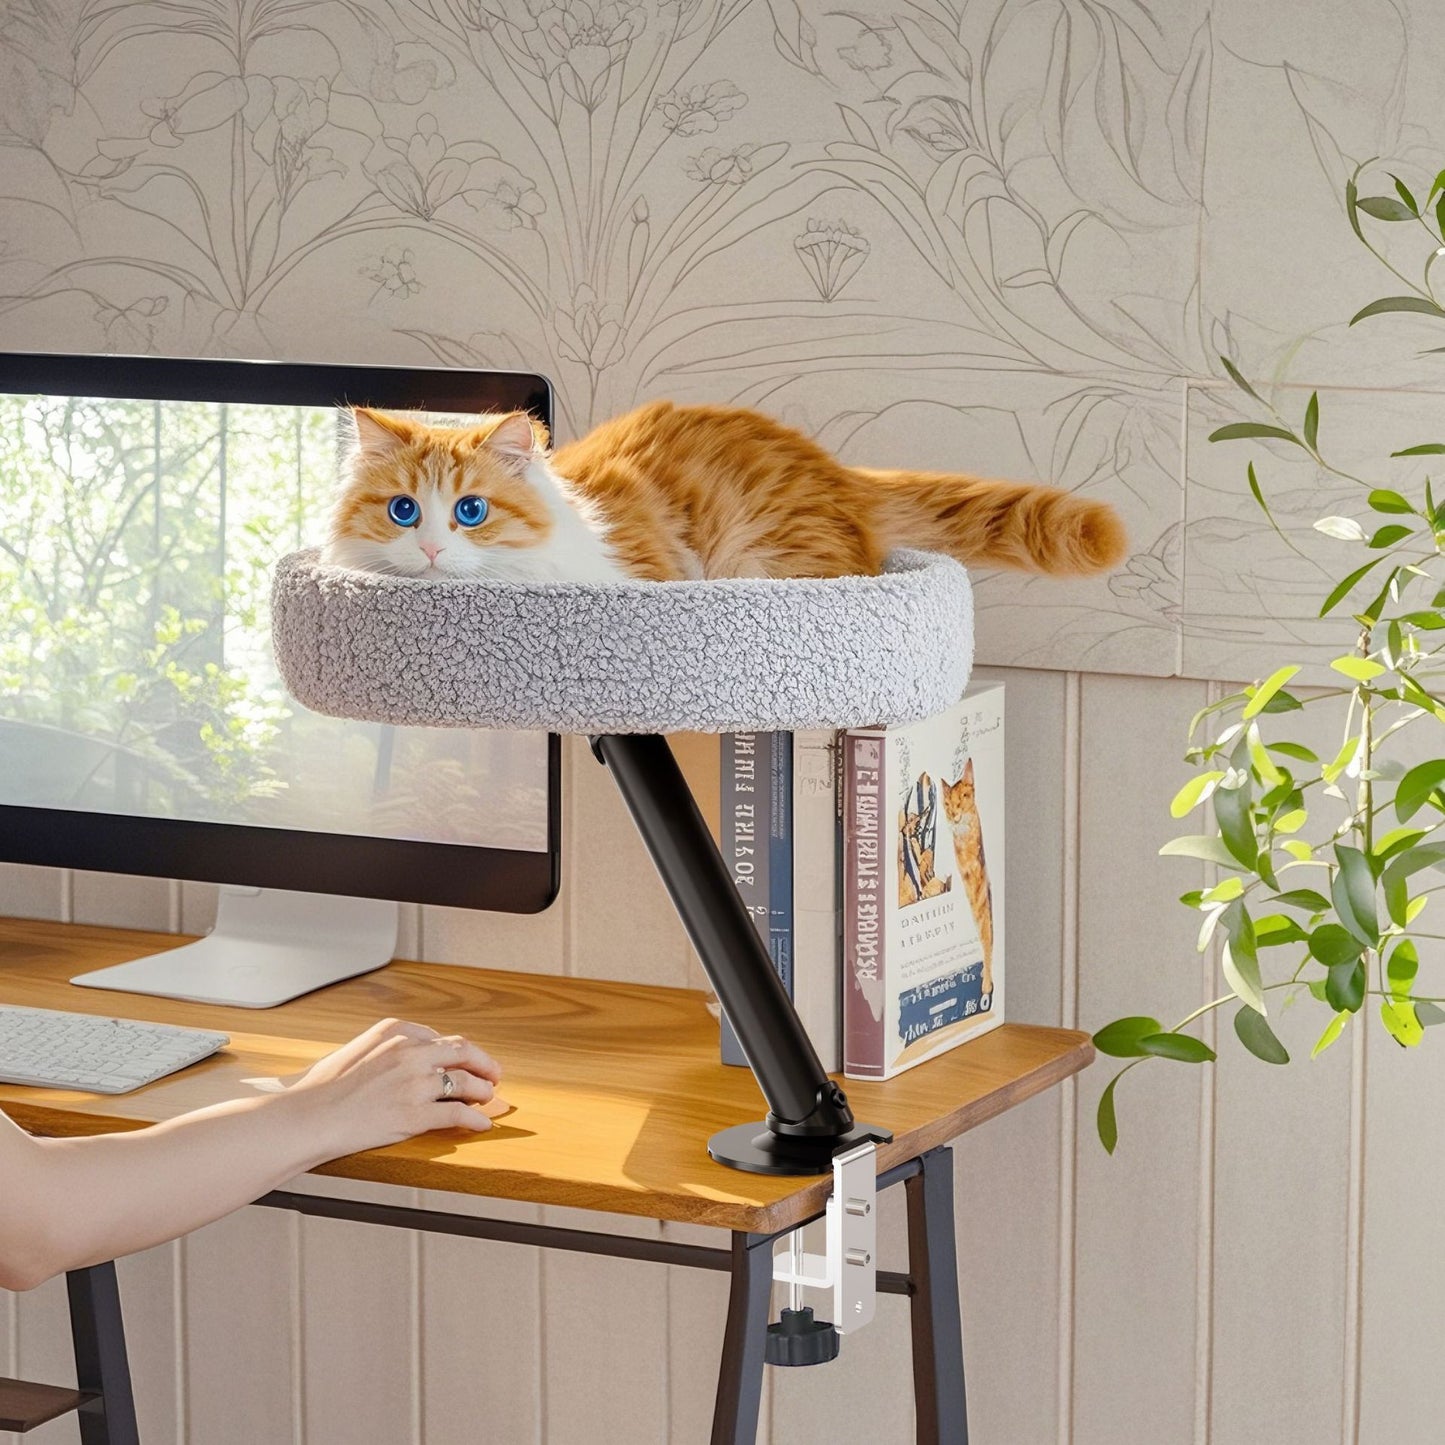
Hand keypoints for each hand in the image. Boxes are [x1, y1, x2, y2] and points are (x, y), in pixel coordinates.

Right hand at [289, 1018, 502, 1157]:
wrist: (309, 1116)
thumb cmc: (324, 1087)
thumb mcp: (358, 1049)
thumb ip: (389, 1046)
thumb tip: (414, 1053)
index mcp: (396, 1032)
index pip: (442, 1038)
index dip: (461, 1051)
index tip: (468, 1059)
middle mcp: (410, 1052)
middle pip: (463, 1052)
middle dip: (484, 1063)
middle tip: (494, 1074)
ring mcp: (415, 1083)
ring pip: (466, 1082)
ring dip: (484, 1091)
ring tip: (489, 1098)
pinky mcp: (415, 1113)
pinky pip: (458, 1114)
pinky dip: (476, 1118)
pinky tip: (482, 1123)